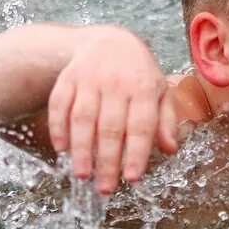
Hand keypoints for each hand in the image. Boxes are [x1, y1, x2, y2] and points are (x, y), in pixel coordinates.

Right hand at [47, 26, 178, 193]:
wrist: (110, 40)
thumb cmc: (139, 75)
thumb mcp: (159, 91)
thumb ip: (165, 120)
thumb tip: (170, 149)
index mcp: (144, 88)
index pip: (141, 126)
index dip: (137, 153)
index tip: (132, 178)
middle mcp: (117, 82)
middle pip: (110, 127)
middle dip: (107, 160)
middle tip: (105, 189)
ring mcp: (90, 78)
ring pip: (83, 117)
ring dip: (81, 149)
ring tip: (82, 175)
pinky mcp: (69, 77)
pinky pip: (60, 103)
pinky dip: (58, 126)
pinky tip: (62, 149)